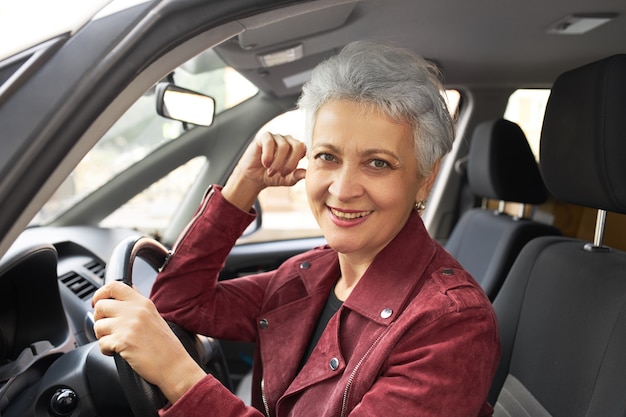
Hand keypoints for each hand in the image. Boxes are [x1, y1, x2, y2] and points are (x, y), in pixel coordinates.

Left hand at [92, 281, 204, 402]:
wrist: (174, 365)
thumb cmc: (165, 345)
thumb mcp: (154, 316)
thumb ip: (137, 305)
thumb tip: (121, 295)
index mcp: (143, 302)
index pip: (113, 286)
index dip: (100, 294)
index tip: (99, 303)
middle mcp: (135, 310)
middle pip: (100, 305)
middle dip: (99, 319)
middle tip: (108, 328)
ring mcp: (129, 325)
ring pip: (98, 325)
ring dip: (103, 336)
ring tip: (116, 342)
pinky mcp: (123, 341)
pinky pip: (101, 343)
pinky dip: (106, 350)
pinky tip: (118, 351)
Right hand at [223, 132, 306, 210]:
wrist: (254, 177)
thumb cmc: (272, 177)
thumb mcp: (286, 180)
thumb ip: (296, 176)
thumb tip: (306, 174)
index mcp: (297, 150)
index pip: (307, 149)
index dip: (302, 160)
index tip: (294, 172)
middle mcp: (289, 141)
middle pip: (298, 146)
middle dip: (290, 163)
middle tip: (282, 174)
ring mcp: (277, 137)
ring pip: (284, 146)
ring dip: (277, 162)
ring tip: (271, 172)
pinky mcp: (265, 137)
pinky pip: (269, 142)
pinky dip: (268, 155)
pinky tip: (265, 164)